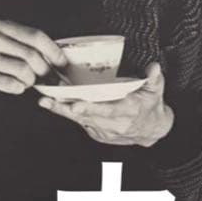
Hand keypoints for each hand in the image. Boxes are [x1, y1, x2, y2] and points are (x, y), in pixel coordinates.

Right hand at [0, 19, 68, 101]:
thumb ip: (15, 43)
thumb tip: (50, 56)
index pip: (35, 35)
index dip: (54, 50)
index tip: (63, 63)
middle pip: (33, 54)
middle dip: (46, 70)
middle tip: (49, 79)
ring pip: (24, 70)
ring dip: (30, 81)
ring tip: (26, 83)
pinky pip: (11, 84)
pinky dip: (18, 88)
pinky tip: (14, 87)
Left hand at [37, 62, 173, 145]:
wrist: (151, 130)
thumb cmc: (151, 106)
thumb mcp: (156, 90)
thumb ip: (153, 78)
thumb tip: (153, 67)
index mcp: (129, 111)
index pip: (109, 110)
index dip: (92, 108)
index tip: (76, 105)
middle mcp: (115, 124)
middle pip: (88, 116)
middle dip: (67, 109)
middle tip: (49, 100)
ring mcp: (105, 130)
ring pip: (80, 121)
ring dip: (62, 111)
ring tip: (45, 101)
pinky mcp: (98, 133)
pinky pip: (80, 123)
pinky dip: (66, 114)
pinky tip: (52, 104)